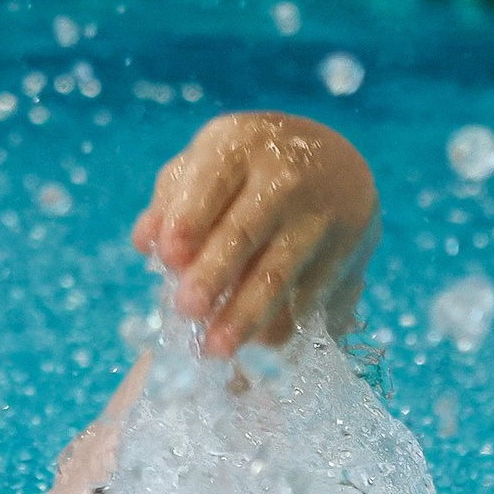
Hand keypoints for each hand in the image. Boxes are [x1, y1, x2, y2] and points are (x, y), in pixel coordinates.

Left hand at [129, 112, 379, 358]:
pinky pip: (310, 296)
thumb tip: (146, 243)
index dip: (190, 219)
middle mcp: (285, 175)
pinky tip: (257, 344)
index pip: (212, 181)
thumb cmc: (245, 173)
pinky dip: (282, 325)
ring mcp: (321, 215)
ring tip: (215, 348)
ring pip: (279, 272)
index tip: (169, 258)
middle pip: (246, 231)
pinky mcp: (346, 252)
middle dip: (214, 273)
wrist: (334, 165)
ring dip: (246, 314)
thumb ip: (171, 202)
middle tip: (186, 310)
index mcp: (239, 146)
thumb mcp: (207, 166)